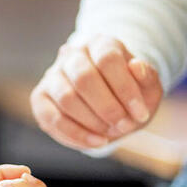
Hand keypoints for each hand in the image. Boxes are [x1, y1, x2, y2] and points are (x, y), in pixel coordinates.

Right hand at [30, 35, 162, 149]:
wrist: (109, 102)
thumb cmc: (128, 93)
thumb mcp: (147, 86)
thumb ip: (147, 77)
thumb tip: (136, 67)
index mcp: (99, 44)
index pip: (107, 59)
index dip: (125, 89)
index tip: (141, 114)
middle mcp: (71, 55)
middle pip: (83, 78)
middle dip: (107, 108)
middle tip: (124, 126)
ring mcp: (52, 75)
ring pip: (66, 98)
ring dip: (92, 122)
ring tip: (110, 134)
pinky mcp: (40, 97)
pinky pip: (51, 117)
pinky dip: (75, 134)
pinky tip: (95, 142)